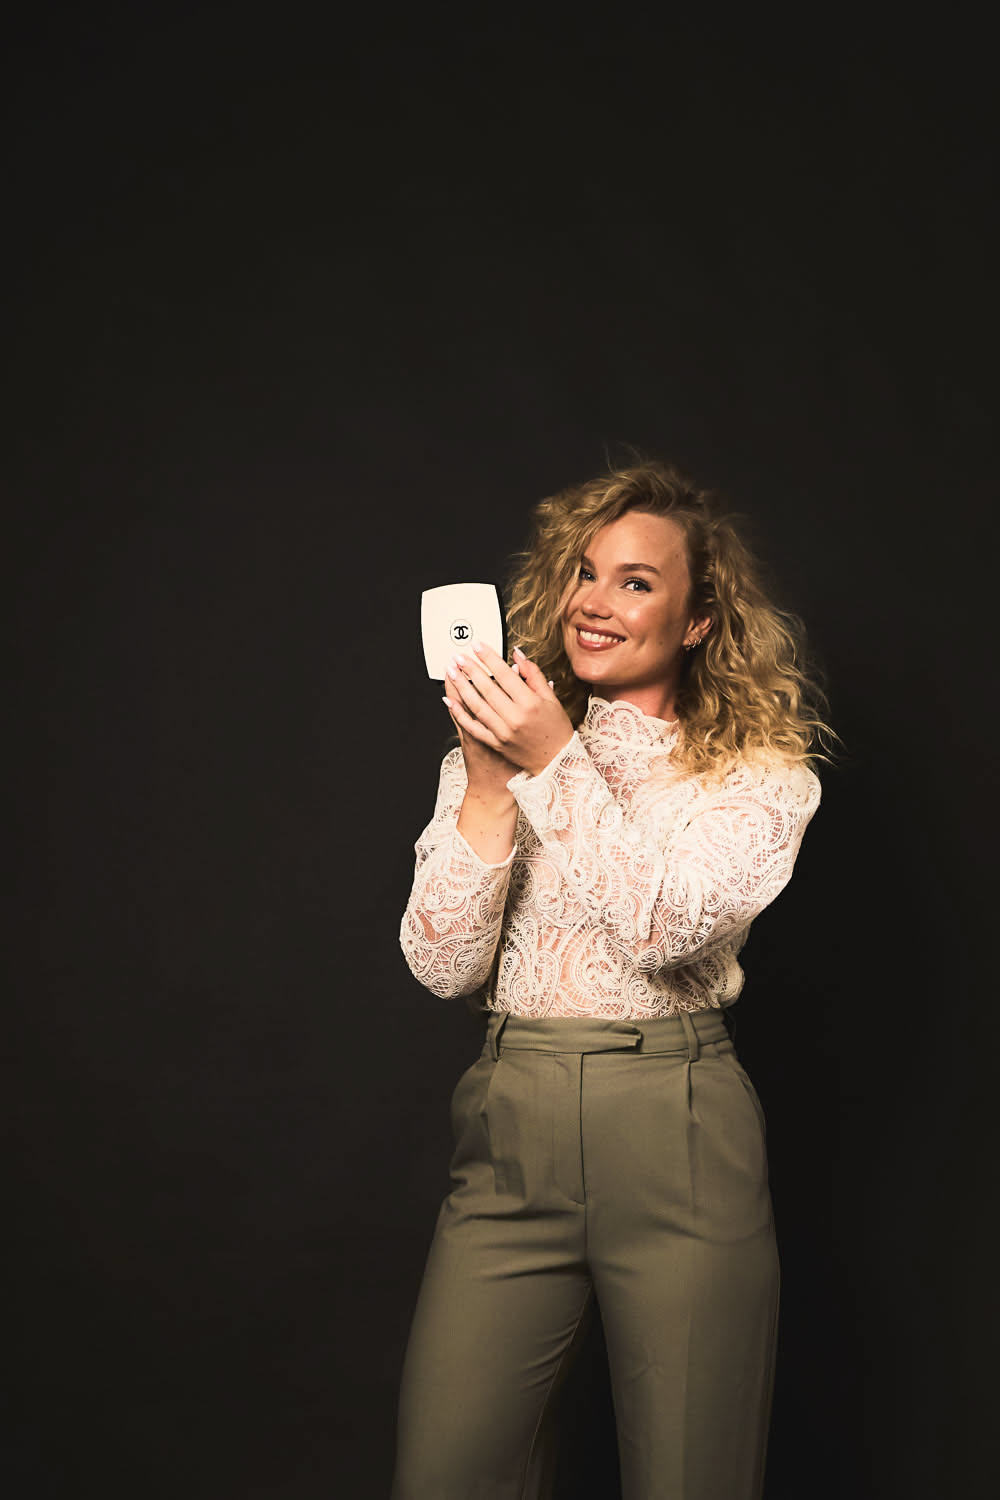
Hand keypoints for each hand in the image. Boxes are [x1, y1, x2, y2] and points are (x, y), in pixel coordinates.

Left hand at [443, 641, 573, 777]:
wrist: (556, 762)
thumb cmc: (556, 730)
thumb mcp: (550, 699)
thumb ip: (533, 674)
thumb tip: (518, 654)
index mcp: (530, 704)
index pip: (504, 675)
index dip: (489, 658)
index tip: (477, 646)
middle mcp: (515, 718)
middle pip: (487, 688)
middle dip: (470, 670)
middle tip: (459, 657)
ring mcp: (503, 732)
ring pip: (476, 705)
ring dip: (461, 687)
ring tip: (452, 672)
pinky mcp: (496, 744)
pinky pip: (474, 727)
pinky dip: (459, 714)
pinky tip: (450, 701)